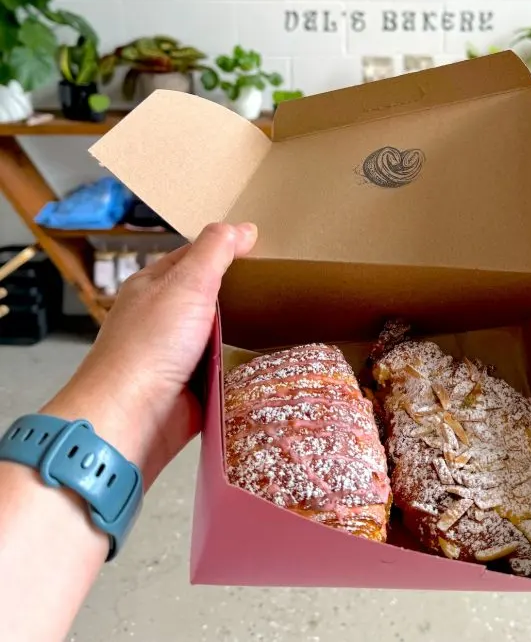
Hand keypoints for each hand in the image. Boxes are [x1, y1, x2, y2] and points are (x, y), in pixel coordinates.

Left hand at [44, 222, 257, 484]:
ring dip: (245, 335)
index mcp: (153, 286)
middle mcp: (162, 319)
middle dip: (241, 295)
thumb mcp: (187, 282)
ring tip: (284, 324)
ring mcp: (175, 356)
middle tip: (280, 290)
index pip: (194, 257)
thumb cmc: (152, 343)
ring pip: (220, 336)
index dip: (225, 250)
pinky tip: (269, 362)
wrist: (130, 418)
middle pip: (210, 297)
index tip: (263, 250)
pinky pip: (223, 372)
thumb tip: (242, 228)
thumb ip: (214, 251)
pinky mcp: (191, 390)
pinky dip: (241, 369)